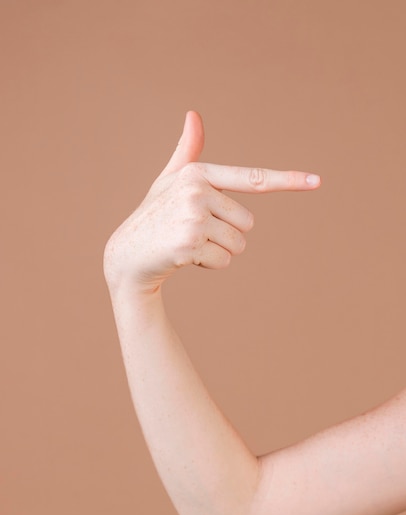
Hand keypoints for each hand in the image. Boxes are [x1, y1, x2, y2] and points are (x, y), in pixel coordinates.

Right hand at [103, 111, 320, 293]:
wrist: (126, 255)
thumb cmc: (153, 216)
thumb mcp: (170, 182)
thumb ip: (187, 152)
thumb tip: (194, 114)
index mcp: (198, 173)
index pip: (252, 178)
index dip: (288, 180)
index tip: (317, 181)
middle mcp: (197, 190)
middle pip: (248, 223)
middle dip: (227, 235)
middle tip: (194, 233)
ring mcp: (193, 216)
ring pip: (238, 245)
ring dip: (218, 252)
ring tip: (187, 245)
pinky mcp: (190, 243)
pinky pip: (224, 262)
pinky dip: (208, 266)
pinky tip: (182, 258)